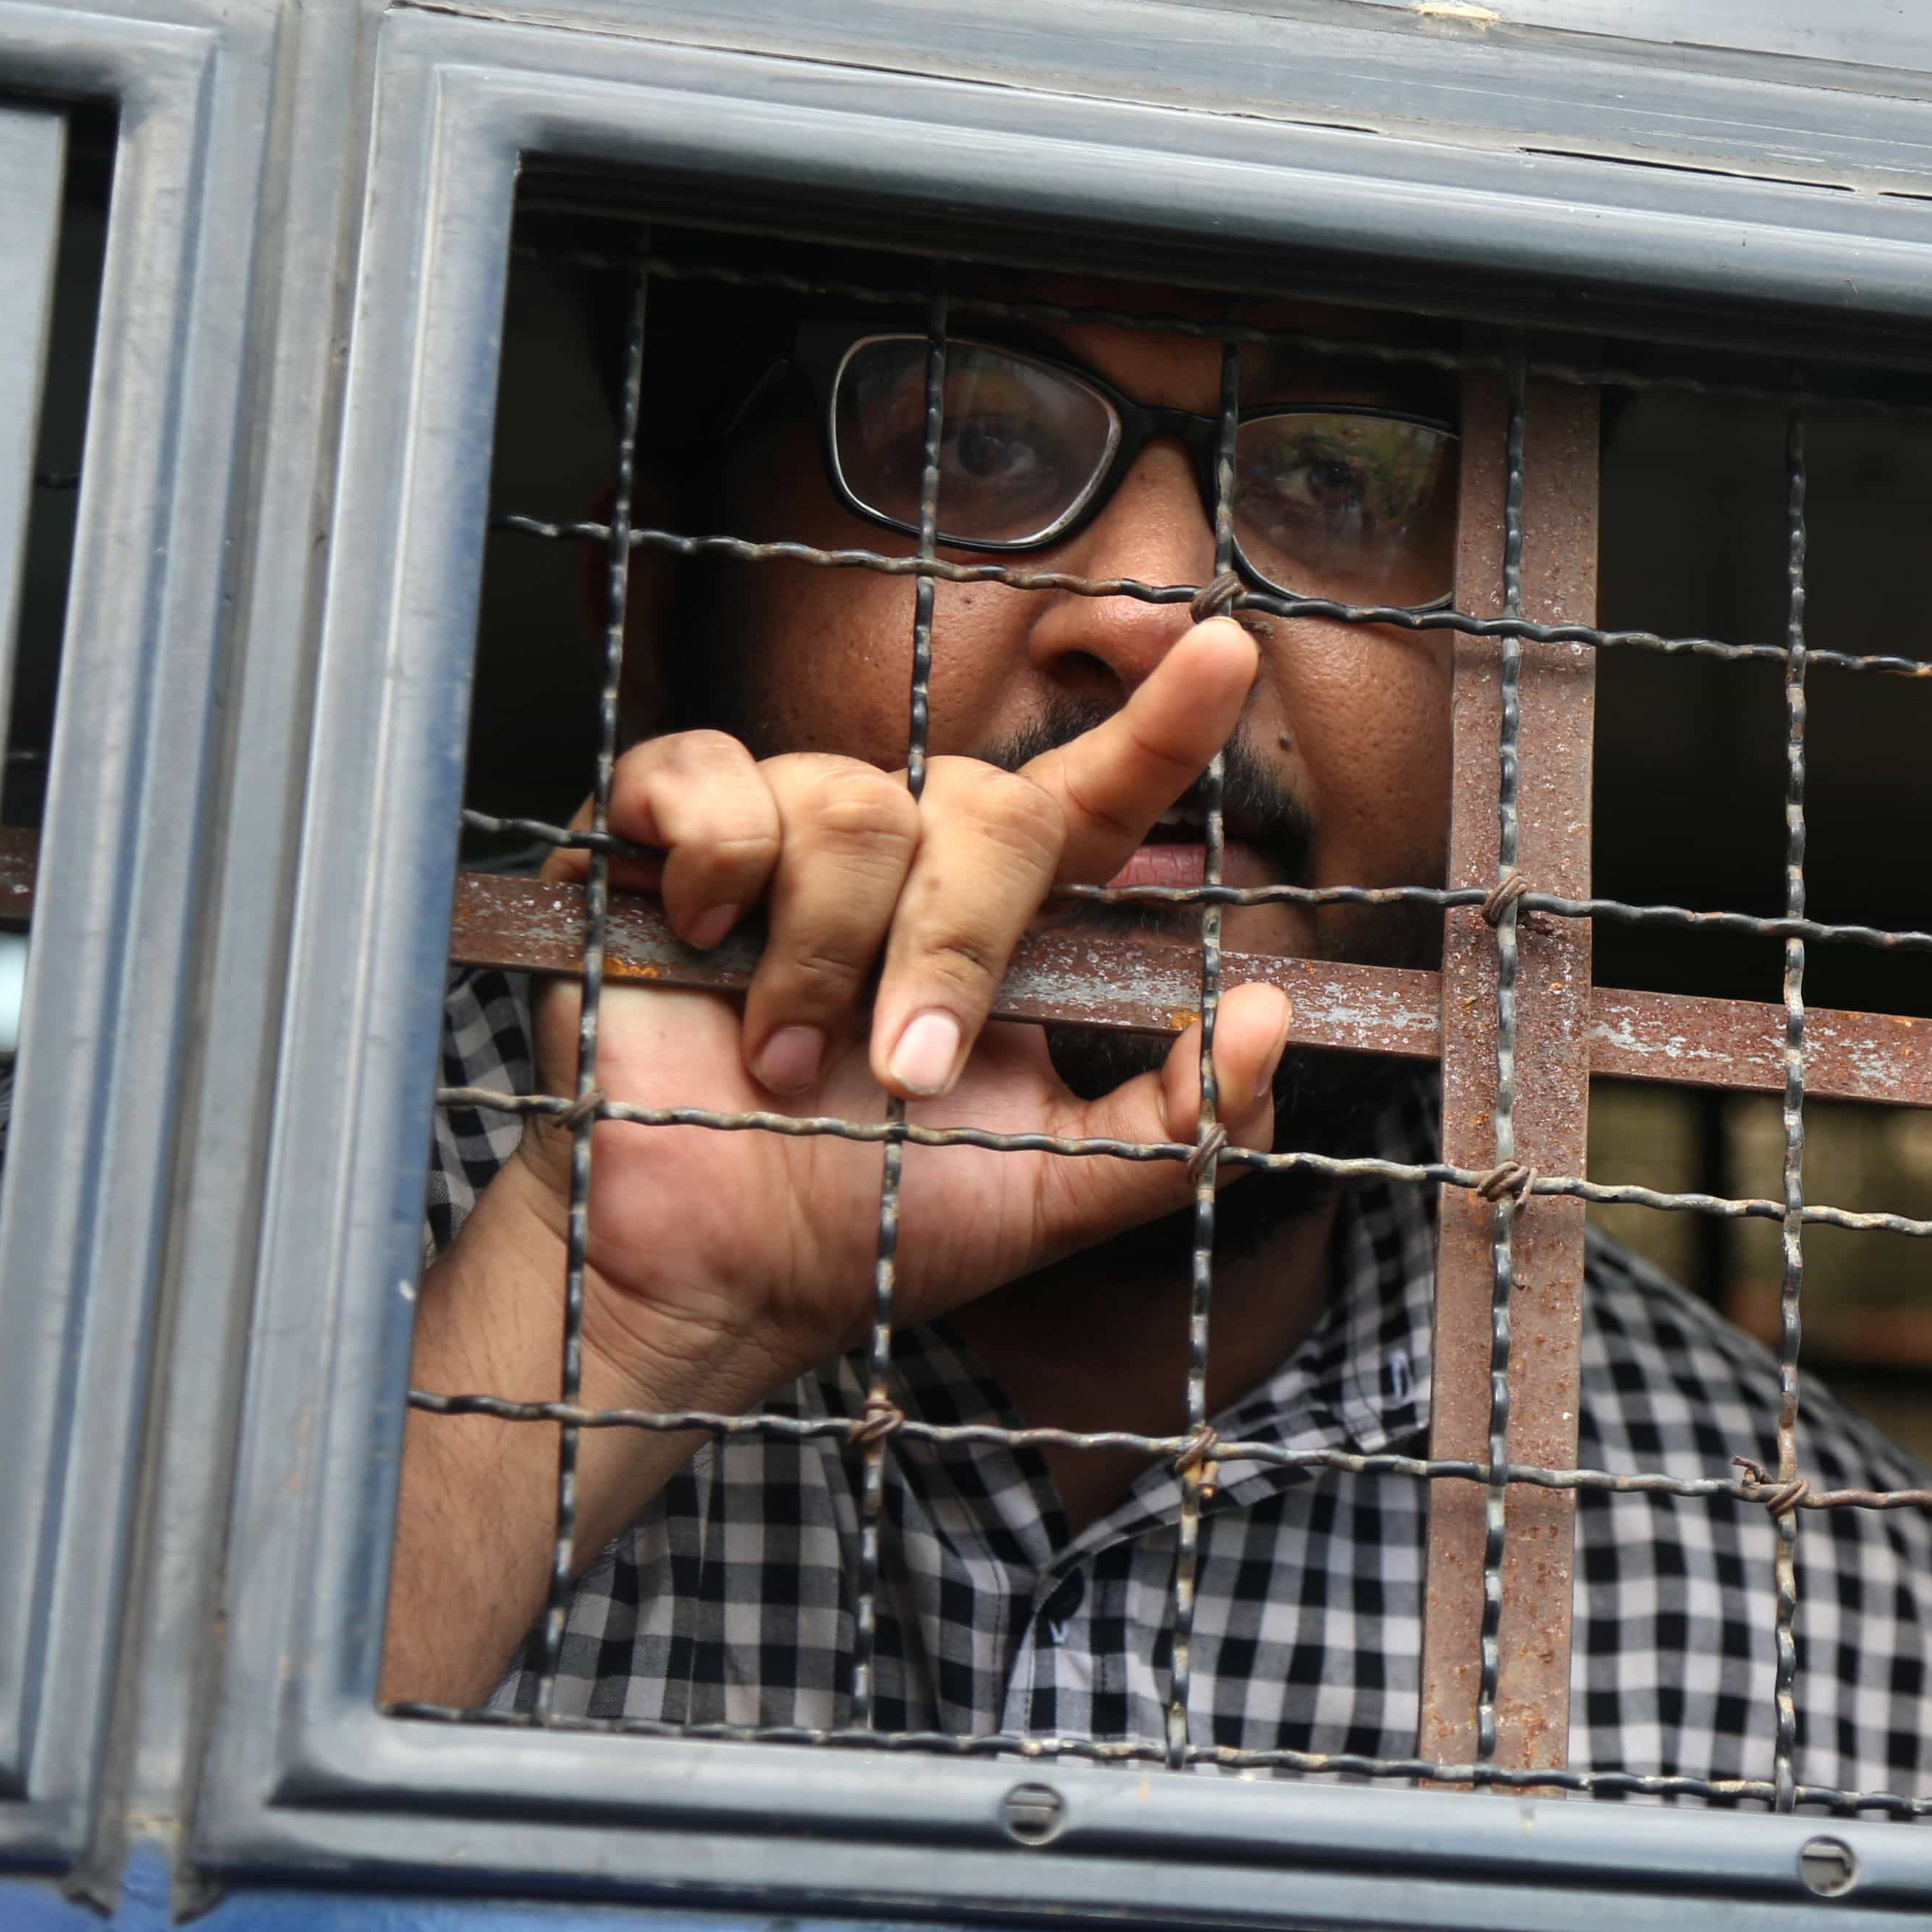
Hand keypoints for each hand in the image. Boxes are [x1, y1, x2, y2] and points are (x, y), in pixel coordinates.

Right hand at [502, 615, 1290, 1419]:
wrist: (723, 1279)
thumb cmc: (877, 1219)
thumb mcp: (1060, 1188)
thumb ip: (1186, 1124)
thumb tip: (1273, 1017)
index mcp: (1005, 914)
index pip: (1099, 794)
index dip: (1163, 724)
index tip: (1225, 652)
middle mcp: (906, 853)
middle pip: (986, 802)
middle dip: (957, 944)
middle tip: (908, 1073)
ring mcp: (784, 830)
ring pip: (853, 805)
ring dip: (829, 955)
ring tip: (789, 1057)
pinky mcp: (658, 828)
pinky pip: (712, 776)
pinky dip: (719, 866)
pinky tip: (705, 946)